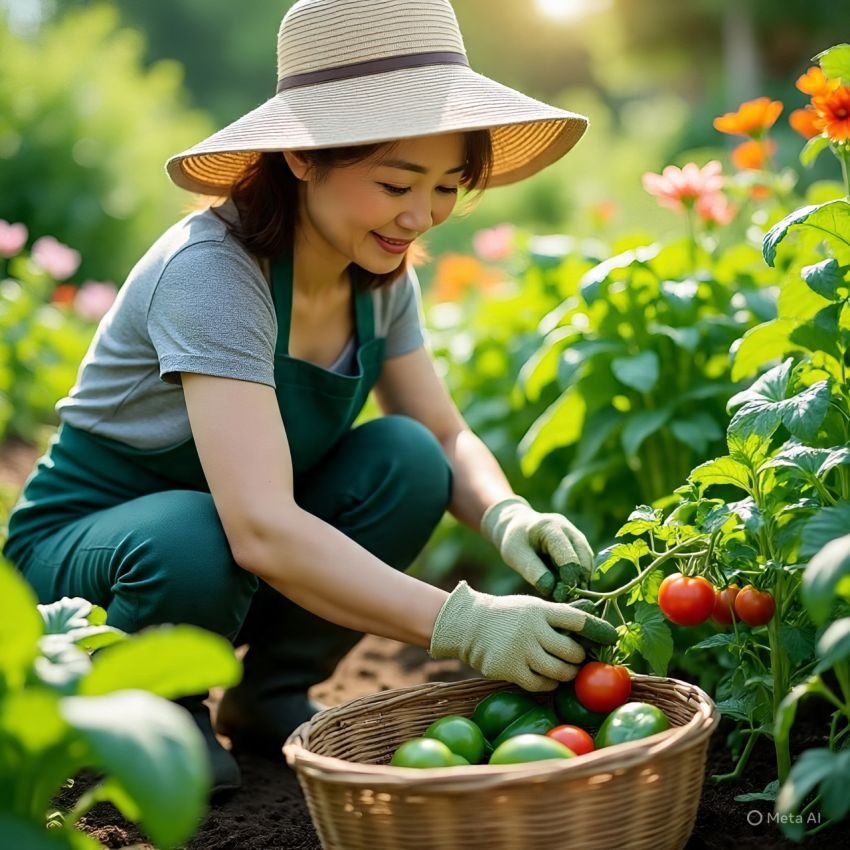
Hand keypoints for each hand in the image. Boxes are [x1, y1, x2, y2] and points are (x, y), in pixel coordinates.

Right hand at [429, 581, 616, 691]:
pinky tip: (548, 676)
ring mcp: (521, 650)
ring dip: (568, 673)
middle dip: (580, 657)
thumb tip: (592, 613)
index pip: (577, 619)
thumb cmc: (508, 615)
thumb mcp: (531, 606)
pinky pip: (541, 683)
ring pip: (559, 671)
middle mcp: (532, 629)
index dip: (598, 629)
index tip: (612, 636)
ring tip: (567, 670)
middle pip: (571, 650)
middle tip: (579, 658)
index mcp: (539, 610)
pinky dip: (550, 683)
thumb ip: (558, 614)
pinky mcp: (510, 669)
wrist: (469, 624)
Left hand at [481, 497, 592, 596]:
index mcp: (550, 527)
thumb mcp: (516, 555)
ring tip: (572, 596)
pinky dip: (581, 575)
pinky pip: (585, 561)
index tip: (563, 594)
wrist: (517, 527)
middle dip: (579, 578)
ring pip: (588, 559)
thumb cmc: (515, 542)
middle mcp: (567, 528)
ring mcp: (575, 534)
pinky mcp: (578, 543)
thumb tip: (553, 590)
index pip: (567, 553)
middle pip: (583, 555)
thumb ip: (533, 571)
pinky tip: (573, 589)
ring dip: (583, 578)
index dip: (568, 575)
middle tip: (572, 598)